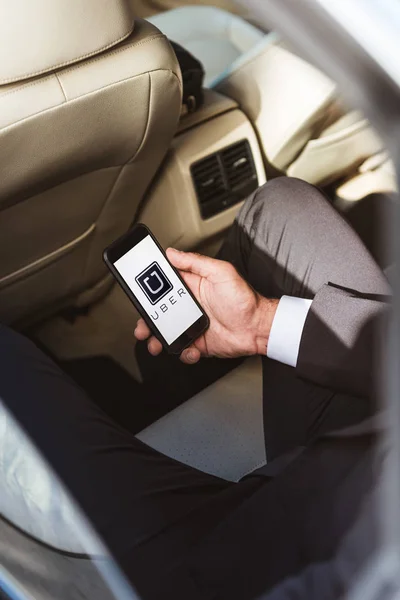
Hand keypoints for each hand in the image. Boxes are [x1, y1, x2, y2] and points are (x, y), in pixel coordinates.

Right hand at [134, 248, 277, 363]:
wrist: (258, 328)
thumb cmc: (245, 299)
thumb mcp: (221, 272)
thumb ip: (196, 262)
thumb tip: (173, 253)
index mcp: (191, 287)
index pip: (164, 286)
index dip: (149, 289)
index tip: (139, 292)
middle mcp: (189, 306)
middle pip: (159, 312)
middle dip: (147, 319)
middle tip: (142, 324)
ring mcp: (192, 325)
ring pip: (166, 333)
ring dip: (157, 339)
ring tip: (156, 343)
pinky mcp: (198, 342)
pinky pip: (182, 349)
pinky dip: (183, 351)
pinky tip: (190, 348)